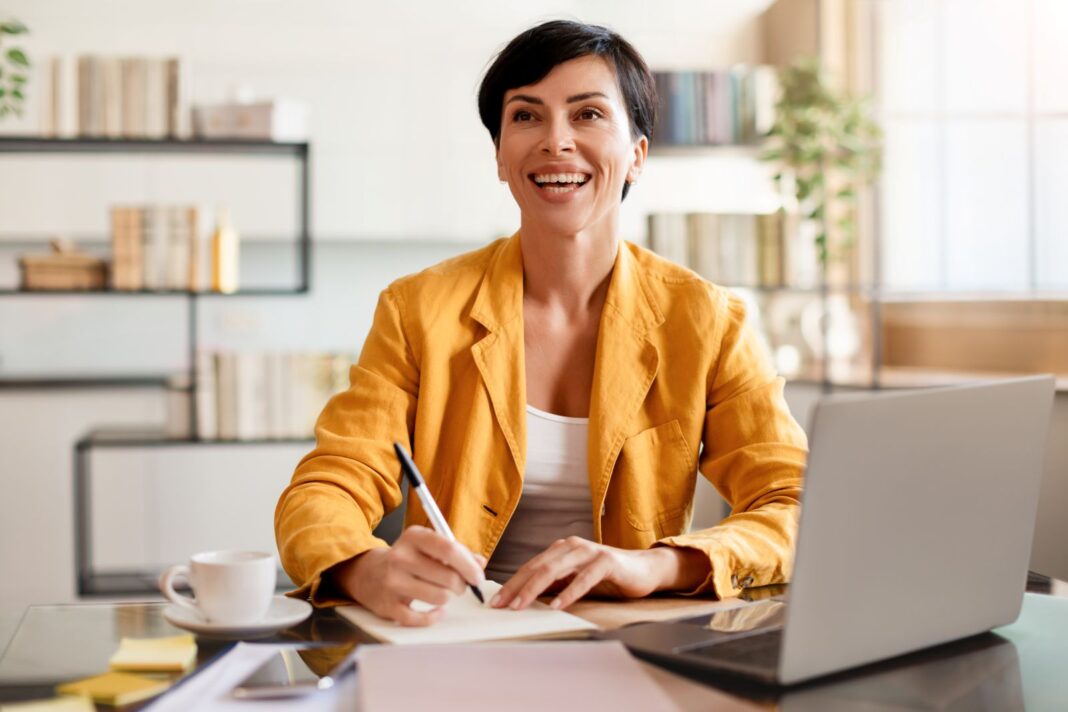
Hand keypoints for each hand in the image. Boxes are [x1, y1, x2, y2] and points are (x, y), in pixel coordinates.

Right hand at [332, 526, 486, 626]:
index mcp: (413, 537)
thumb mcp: (428, 547)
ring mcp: (393, 582)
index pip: (448, 549)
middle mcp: (400, 557)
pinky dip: (434, 617)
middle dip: (461, 585)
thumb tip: (480, 564)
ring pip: (439, 597)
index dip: (468, 565)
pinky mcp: (388, 606)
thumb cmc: (408, 559)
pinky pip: (421, 618)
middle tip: (460, 586)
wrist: (368, 573)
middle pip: (448, 577)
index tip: (478, 577)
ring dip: (448, 598)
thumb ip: (456, 552)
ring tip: (443, 593)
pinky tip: (436, 610)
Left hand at [490, 537, 706, 610]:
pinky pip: (583, 578)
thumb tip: (523, 596)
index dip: (511, 583)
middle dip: (515, 587)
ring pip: (555, 570)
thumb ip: (553, 583)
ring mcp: (589, 552)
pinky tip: (557, 605)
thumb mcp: (574, 578)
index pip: (530, 566)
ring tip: (520, 605)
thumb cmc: (607, 575)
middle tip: (500, 605)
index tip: (495, 601)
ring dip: (535, 589)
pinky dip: (569, 592)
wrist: (643, 569)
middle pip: (537, 567)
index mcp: (561, 549)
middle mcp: (572, 546)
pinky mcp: (606, 561)